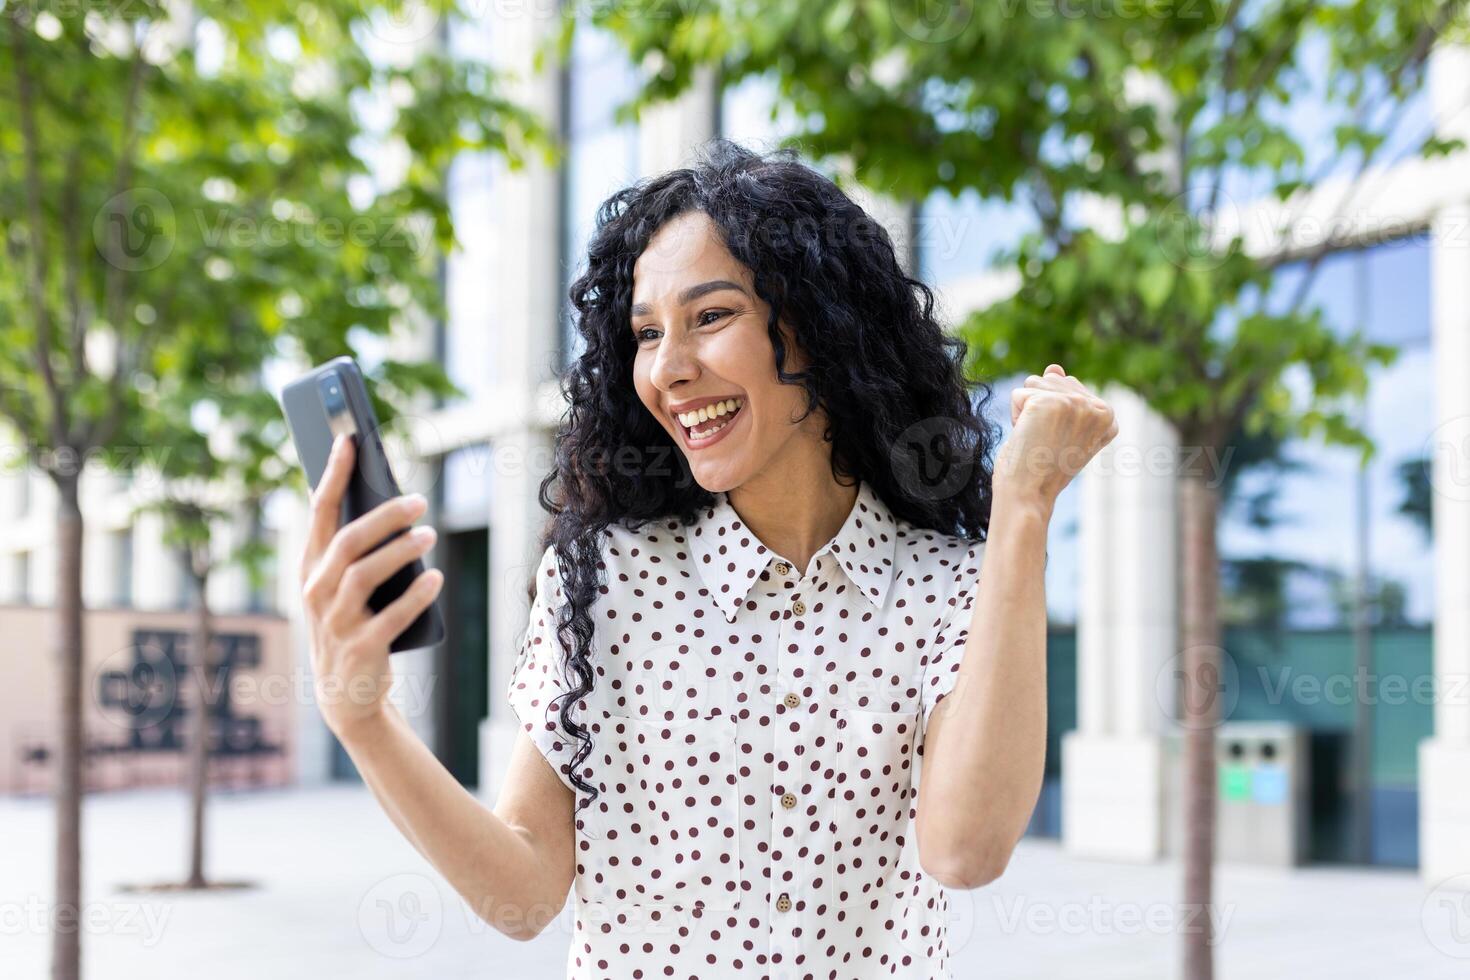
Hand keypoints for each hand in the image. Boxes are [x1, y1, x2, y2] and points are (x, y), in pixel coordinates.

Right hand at [298, 434, 443, 739]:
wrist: (345, 694)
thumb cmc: (351, 624)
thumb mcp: (343, 586)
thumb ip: (356, 549)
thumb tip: (392, 501)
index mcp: (310, 567)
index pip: (320, 511)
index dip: (335, 474)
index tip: (349, 440)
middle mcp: (315, 590)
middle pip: (348, 540)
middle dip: (384, 515)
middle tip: (419, 500)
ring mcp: (335, 621)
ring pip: (364, 574)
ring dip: (400, 550)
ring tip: (430, 534)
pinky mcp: (360, 648)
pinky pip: (390, 616)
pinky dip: (415, 595)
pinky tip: (435, 577)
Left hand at [995, 364, 1117, 507]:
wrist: (1029, 495)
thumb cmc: (1043, 467)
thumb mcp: (1062, 428)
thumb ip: (1065, 396)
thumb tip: (1055, 367)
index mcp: (1109, 416)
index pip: (1069, 387)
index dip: (1053, 414)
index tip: (1059, 441)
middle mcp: (1099, 408)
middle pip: (1052, 381)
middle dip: (1039, 407)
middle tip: (1046, 440)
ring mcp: (1076, 403)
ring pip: (1035, 383)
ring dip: (1027, 410)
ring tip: (1037, 438)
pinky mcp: (1049, 402)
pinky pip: (1018, 394)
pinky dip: (1015, 416)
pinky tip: (1027, 437)